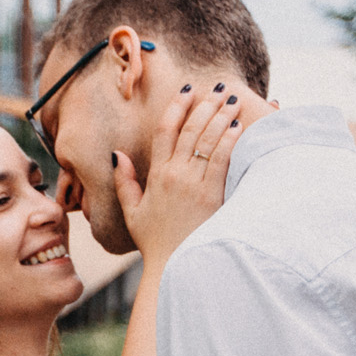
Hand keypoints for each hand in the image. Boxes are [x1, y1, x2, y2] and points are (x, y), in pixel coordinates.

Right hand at [115, 85, 245, 261]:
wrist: (176, 266)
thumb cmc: (155, 241)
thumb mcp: (132, 211)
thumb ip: (124, 181)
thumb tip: (116, 154)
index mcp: (156, 175)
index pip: (164, 130)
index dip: (176, 106)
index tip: (187, 89)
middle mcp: (174, 174)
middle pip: (190, 129)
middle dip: (206, 104)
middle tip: (220, 88)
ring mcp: (194, 184)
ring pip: (207, 139)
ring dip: (221, 116)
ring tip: (234, 99)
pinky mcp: (212, 195)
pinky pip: (222, 159)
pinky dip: (230, 139)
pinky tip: (238, 125)